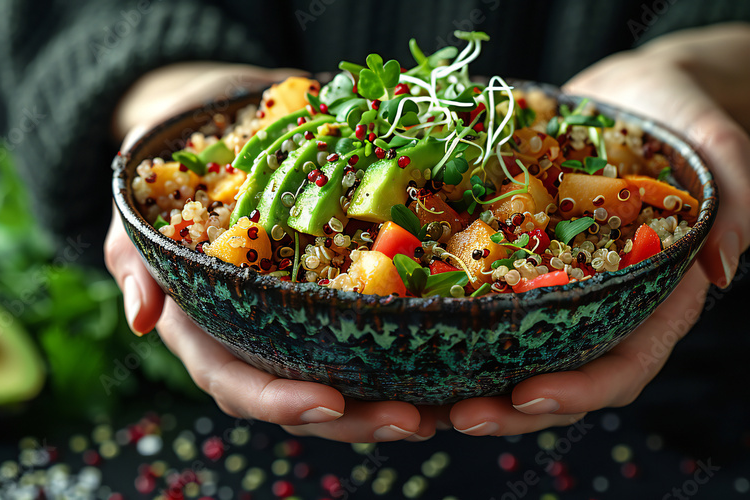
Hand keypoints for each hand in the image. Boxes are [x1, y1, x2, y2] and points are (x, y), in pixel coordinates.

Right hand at [107, 62, 443, 441]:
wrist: (207, 124)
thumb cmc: (164, 175)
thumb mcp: (133, 212)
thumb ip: (132, 260)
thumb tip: (142, 319)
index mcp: (204, 329)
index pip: (237, 382)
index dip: (280, 401)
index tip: (330, 401)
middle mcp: (254, 334)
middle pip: (302, 397)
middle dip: (356, 419)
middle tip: (413, 418)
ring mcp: (295, 315)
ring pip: (343, 374)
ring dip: (393, 397)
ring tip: (446, 405)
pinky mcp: (332, 286)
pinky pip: (370, 323)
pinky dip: (409, 345)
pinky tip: (454, 350)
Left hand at [448, 23, 749, 435]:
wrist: (628, 93)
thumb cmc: (678, 117)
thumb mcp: (715, 145)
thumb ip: (736, 200)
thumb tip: (721, 266)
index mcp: (654, 298)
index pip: (624, 364)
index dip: (579, 388)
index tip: (528, 395)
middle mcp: (602, 306)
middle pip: (561, 377)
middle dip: (512, 407)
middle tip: (460, 415)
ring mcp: (556, 291)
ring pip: (515, 356)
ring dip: (472, 383)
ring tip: (421, 402)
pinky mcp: (514, 267)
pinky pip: (482, 306)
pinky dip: (448, 330)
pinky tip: (404, 338)